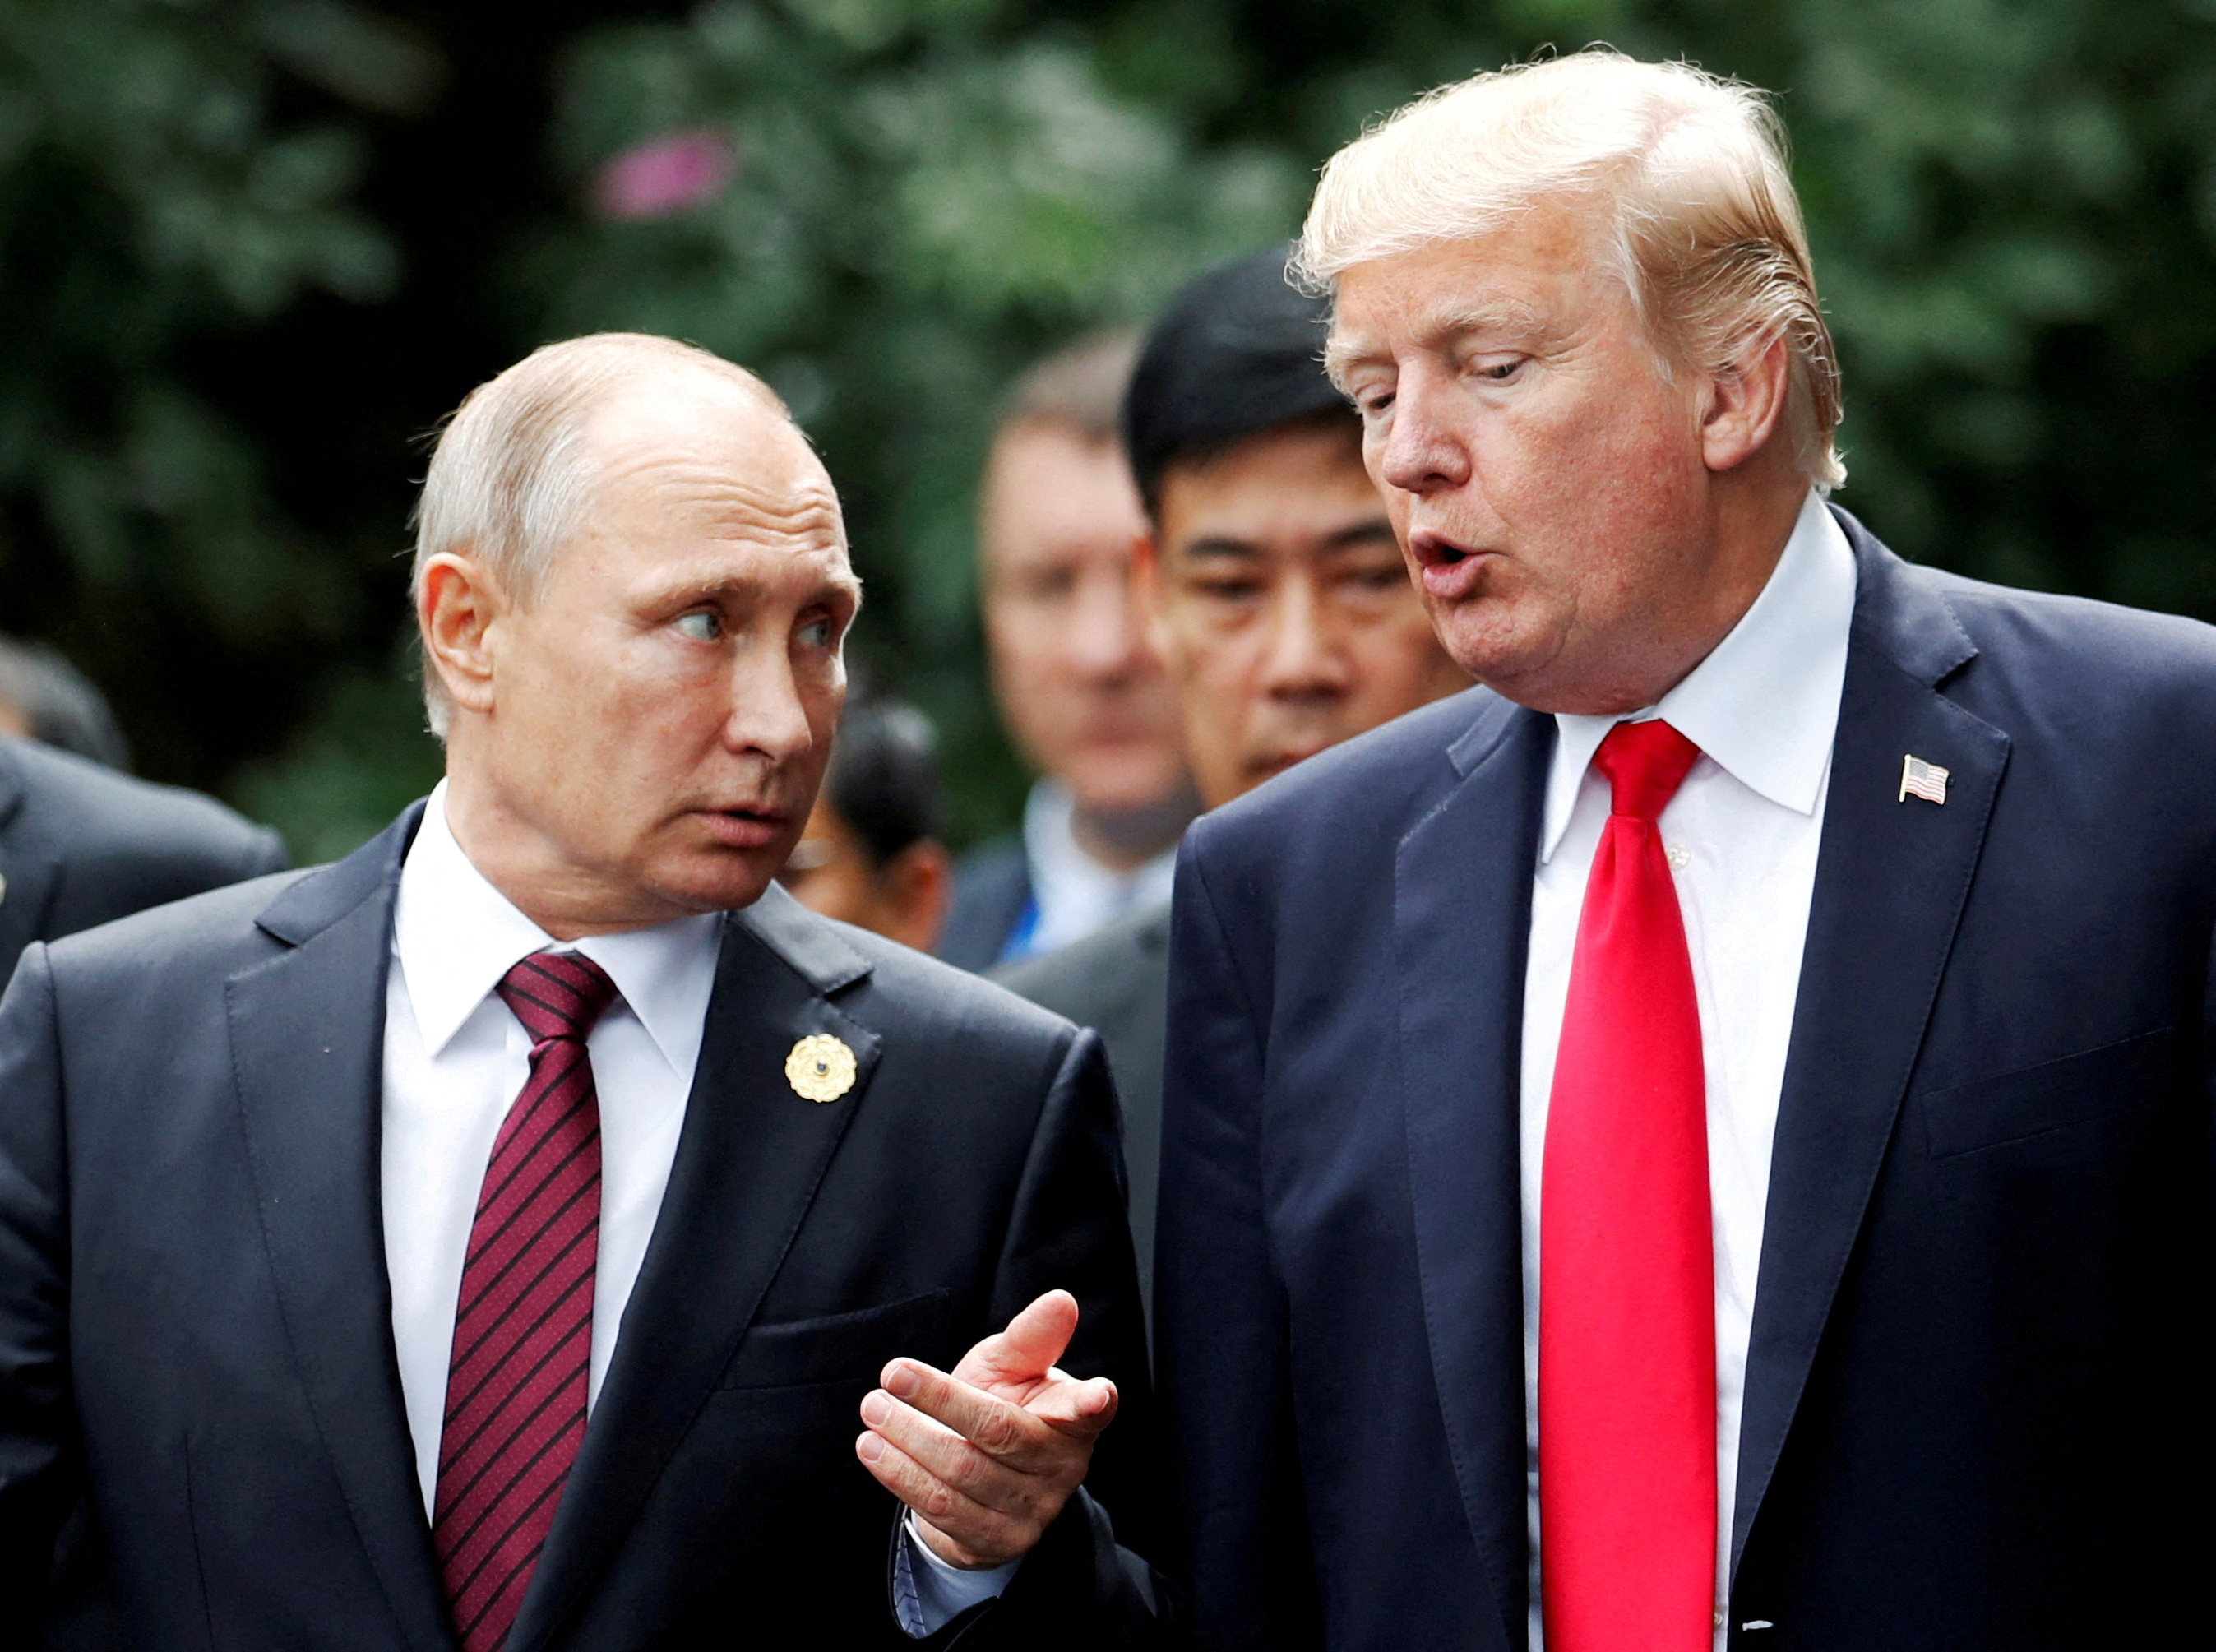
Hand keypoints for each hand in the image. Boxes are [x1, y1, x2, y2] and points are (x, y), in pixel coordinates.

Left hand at [855, 1289, 1117, 1568]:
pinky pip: (941, 1509)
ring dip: (908, 1438)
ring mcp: (1031, 1512)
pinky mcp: (994, 1542)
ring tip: (873, 1409)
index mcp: (1073, 1421)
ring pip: (961, 1472)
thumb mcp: (1013, 1367)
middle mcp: (1061, 1469)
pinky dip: (900, 1475)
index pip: (1089, 1411)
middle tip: (890, 1376)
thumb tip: (1061, 1300)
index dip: (1094, 1403)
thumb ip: (1031, 1337)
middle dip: (939, 1401)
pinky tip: (873, 1449)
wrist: (976, 1477)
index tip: (1097, 1394)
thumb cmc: (1001, 1403)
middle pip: (997, 1432)